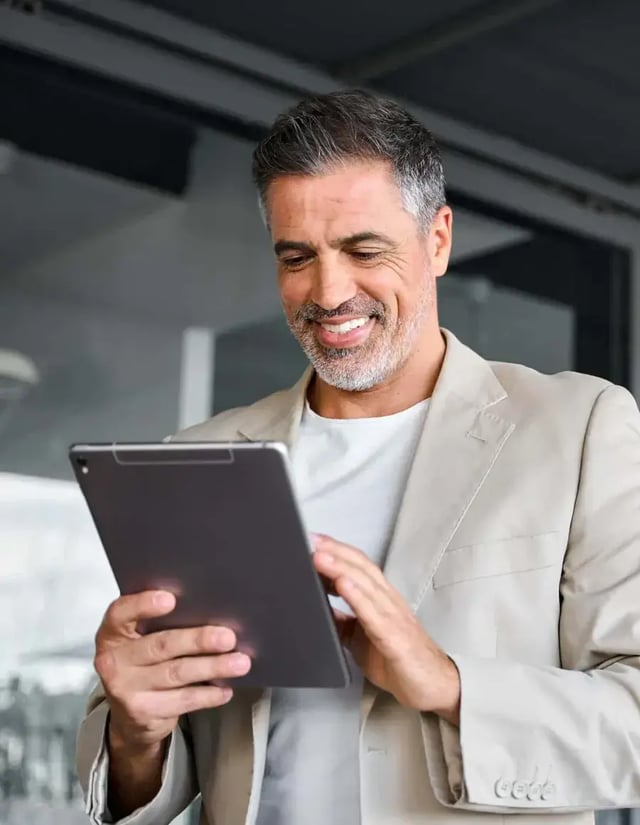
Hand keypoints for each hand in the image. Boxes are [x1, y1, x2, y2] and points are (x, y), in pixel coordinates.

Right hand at [94, 591, 250, 752]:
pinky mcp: (142, 713)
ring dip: (213, 666)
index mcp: (112, 633)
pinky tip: (226, 688)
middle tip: (228, 637)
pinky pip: (183, 700)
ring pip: (177, 673)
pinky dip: (208, 694)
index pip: (121, 613)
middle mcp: (114, 661)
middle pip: (161, 645)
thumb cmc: (143, 663)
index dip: (143, 604)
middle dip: (198, 640)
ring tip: (240, 662)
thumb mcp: (141, 639)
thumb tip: (209, 609)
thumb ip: (161, 623)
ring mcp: (126, 689)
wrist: (130, 717)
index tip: (171, 599)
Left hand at [312, 535, 459, 724]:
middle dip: (335, 551)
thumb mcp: (360, 638)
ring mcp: (393, 617)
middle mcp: (388, 601)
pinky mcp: (394, 637)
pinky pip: (374, 614)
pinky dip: (357, 596)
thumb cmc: (398, 659)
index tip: (314, 540)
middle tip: (312, 540)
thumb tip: (318, 608)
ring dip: (341, 568)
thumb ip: (342, 621)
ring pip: (365, 585)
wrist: (433, 686)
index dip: (337, 551)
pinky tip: (342, 585)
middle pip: (361, 567)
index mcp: (381, 599)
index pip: (359, 566)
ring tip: (320, 556)